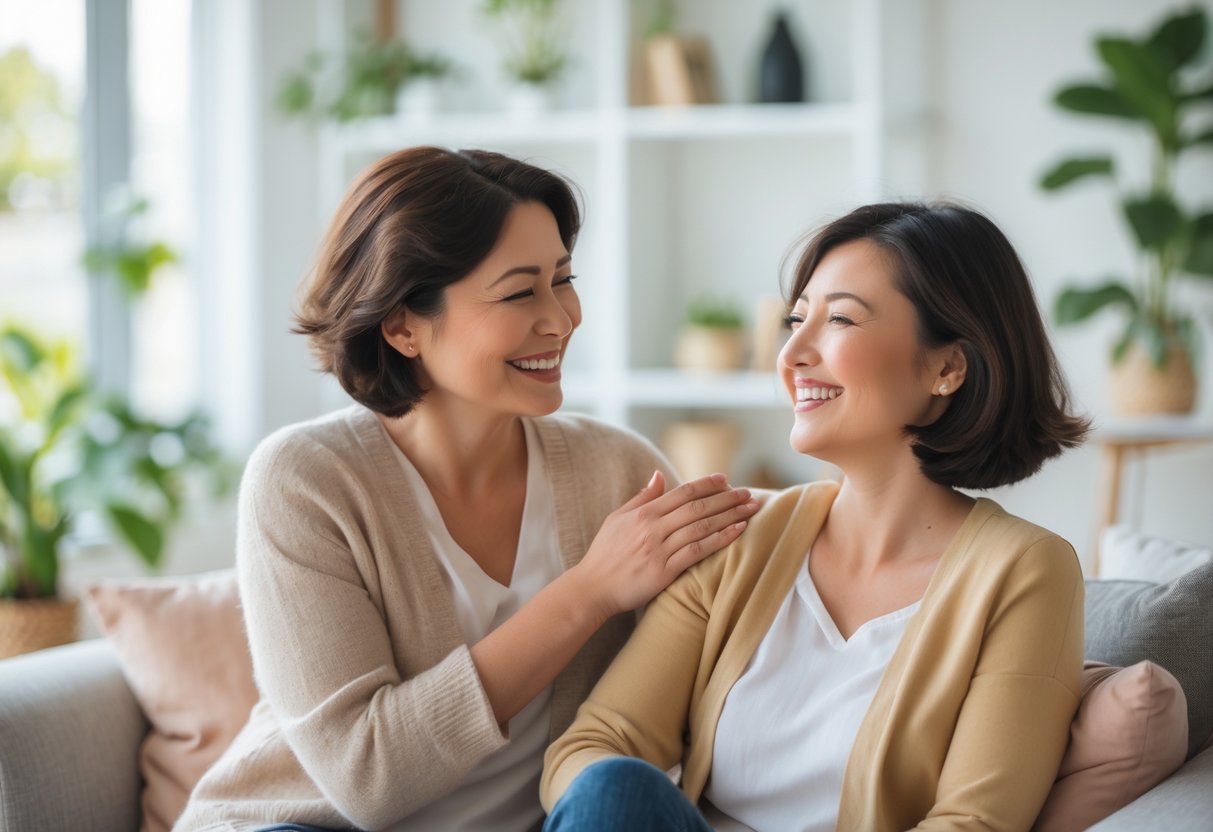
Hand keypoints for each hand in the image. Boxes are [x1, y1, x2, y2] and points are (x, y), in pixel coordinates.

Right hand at [573, 471, 759, 618]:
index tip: (726, 479)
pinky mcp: (664, 571)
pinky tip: (738, 532)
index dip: (706, 484)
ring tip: (751, 509)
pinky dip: (720, 539)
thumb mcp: (618, 518)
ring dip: (730, 516)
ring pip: (701, 527)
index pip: (682, 492)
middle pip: (697, 507)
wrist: (592, 587)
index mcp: (643, 513)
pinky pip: (698, 551)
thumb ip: (642, 497)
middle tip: (749, 493)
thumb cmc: (605, 553)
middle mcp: (653, 528)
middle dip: (726, 498)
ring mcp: (659, 549)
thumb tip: (659, 475)